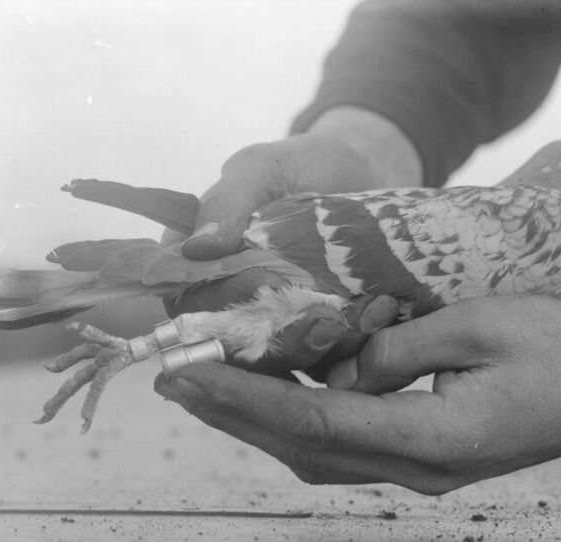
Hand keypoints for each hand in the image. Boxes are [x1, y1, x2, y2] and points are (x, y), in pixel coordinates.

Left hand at [154, 295, 560, 493]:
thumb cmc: (559, 352)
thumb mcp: (481, 326)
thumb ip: (401, 346)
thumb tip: (340, 363)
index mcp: (434, 437)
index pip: (318, 421)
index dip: (249, 399)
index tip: (192, 376)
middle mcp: (416, 468)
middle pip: (305, 446)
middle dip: (236, 414)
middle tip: (178, 379)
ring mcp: (418, 470)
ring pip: (317, 452)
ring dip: (260, 420)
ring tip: (209, 384)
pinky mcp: (421, 457)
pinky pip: (342, 443)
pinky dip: (297, 418)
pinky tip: (275, 389)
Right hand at [162, 107, 421, 374]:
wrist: (368, 172)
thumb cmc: (305, 165)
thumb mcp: (264, 167)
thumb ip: (228, 200)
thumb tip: (196, 248)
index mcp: (201, 264)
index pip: (187, 304)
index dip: (217, 304)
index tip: (258, 282)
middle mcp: (233, 303)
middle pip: (236, 344)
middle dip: (276, 334)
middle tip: (318, 313)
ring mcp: (278, 324)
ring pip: (282, 357)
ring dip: (316, 343)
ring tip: (347, 318)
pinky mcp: (320, 336)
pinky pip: (326, 356)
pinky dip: (348, 342)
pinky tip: (373, 317)